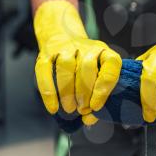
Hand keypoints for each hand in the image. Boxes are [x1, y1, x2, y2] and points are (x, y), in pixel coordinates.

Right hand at [34, 0, 121, 124]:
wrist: (62, 36)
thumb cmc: (84, 65)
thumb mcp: (96, 76)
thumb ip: (96, 99)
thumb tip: (88, 120)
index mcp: (103, 52)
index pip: (110, 64)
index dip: (104, 87)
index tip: (96, 106)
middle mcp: (86, 47)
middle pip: (86, 67)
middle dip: (85, 92)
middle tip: (82, 109)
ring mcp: (64, 48)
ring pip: (66, 66)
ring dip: (67, 91)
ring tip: (70, 109)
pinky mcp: (46, 53)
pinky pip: (44, 70)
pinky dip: (48, 91)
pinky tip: (53, 107)